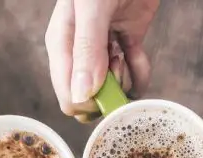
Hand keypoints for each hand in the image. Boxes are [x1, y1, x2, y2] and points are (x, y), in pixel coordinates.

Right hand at [46, 0, 159, 121]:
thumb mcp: (93, 8)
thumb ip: (86, 49)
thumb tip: (80, 96)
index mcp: (61, 45)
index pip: (68, 96)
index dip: (91, 103)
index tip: (108, 85)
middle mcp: (79, 53)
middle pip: (92, 98)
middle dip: (110, 90)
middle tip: (116, 61)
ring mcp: (103, 51)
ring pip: (114, 90)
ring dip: (126, 77)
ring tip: (126, 49)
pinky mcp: (125, 46)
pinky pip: (132, 77)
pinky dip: (140, 70)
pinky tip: (138, 51)